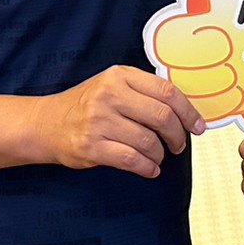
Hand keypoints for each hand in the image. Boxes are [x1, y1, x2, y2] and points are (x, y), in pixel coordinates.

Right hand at [37, 66, 204, 178]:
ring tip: (158, 156)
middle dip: (177, 135)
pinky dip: (148, 168)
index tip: (198, 126)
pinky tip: (150, 169)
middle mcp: (109, 95)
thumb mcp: (112, 85)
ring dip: (160, 154)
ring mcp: (98, 121)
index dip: (188, 111)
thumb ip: (143, 91)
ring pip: (148, 141)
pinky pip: (132, 160)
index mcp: (120, 76)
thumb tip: (184, 111)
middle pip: (161, 117)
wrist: (45, 123)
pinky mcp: (91, 147)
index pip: (166, 91)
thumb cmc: (86, 105)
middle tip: (178, 145)